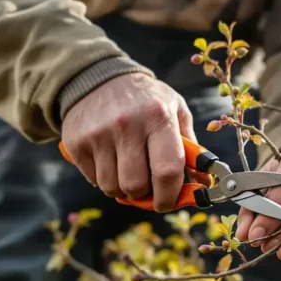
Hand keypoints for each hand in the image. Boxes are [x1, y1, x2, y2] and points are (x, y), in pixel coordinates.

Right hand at [61, 73, 205, 211]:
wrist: (98, 77)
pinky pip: (94, 180)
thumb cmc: (145, 100)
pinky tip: (109, 160)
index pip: (167, 170)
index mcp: (158, 117)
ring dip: (123, 189)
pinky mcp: (77, 143)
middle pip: (136, 186)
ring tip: (127, 170)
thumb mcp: (174, 110)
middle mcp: (127, 125)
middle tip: (147, 186)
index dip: (170, 196)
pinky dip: (104, 179)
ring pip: (113, 188)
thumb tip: (204, 184)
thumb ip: (190, 148)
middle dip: (144, 195)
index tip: (169, 202)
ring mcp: (99, 134)